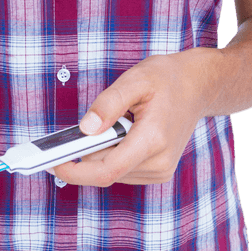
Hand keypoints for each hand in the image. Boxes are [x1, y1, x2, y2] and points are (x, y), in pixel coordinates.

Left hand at [46, 48, 221, 186]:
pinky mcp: (158, 171)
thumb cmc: (167, 78)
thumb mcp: (135, 79)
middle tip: (78, 131)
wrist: (198, 86)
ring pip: (112, 171)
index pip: (107, 170)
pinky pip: (122, 169)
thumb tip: (85, 129)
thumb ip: (108, 104)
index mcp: (153, 139)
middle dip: (86, 154)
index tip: (54, 164)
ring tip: (117, 122)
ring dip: (102, 151)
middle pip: (106, 171)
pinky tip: (123, 132)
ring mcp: (161, 170)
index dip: (76, 172)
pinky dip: (112, 153)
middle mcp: (159, 162)